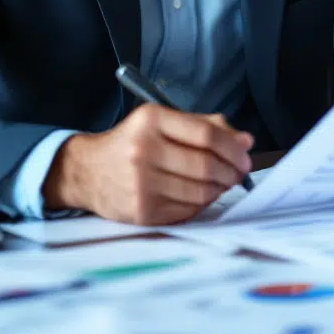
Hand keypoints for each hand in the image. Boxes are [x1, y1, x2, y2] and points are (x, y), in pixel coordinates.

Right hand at [42, 105, 253, 224]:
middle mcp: (144, 151)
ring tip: (221, 183)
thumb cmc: (132, 143)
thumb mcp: (161, 121)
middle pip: (206, 166)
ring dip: (219, 189)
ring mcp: (142, 184)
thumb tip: (245, 141)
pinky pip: (188, 210)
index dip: (233, 148)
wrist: (88, 171)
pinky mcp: (143, 212)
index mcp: (151, 121)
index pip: (206, 135)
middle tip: (238, 172)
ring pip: (201, 192)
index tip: (245, 155)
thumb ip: (205, 126)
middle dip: (232, 171)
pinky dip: (201, 203)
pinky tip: (199, 195)